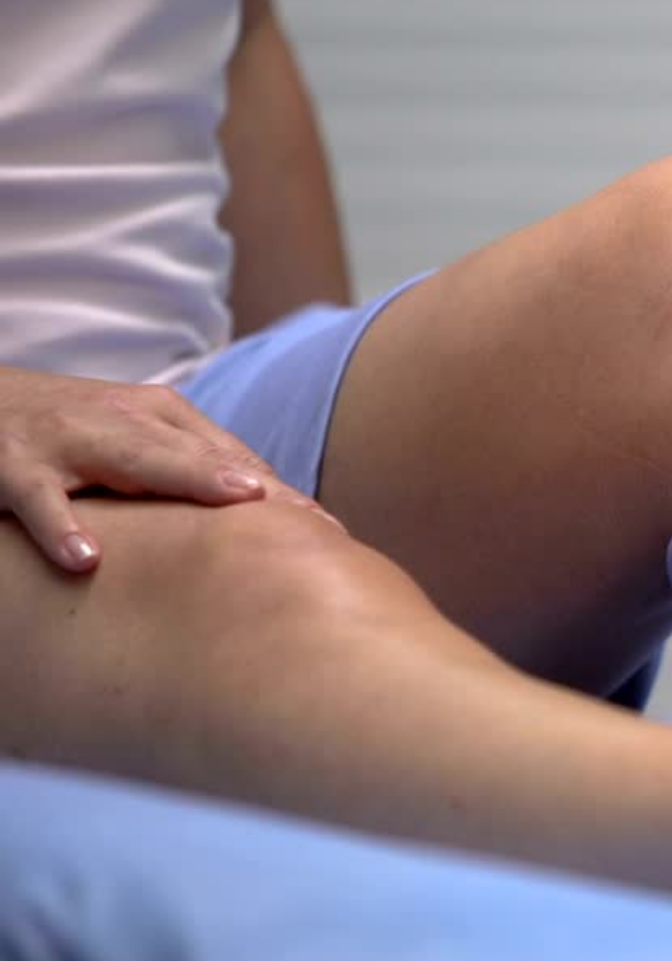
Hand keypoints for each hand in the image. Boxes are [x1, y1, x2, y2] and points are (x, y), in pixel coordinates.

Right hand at [0, 367, 328, 571]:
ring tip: (239, 502)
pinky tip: (87, 561)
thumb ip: (189, 468)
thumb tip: (262, 513)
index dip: (282, 494)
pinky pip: (40, 500)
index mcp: (158, 416)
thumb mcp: (132, 438)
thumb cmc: (65, 430)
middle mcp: (124, 419)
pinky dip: (61, 526)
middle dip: (258, 486)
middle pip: (202, 455)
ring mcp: (70, 438)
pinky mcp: (12, 465)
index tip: (333, 530)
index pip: (232, 459)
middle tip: (311, 522)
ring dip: (189, 478)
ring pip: (137, 458)